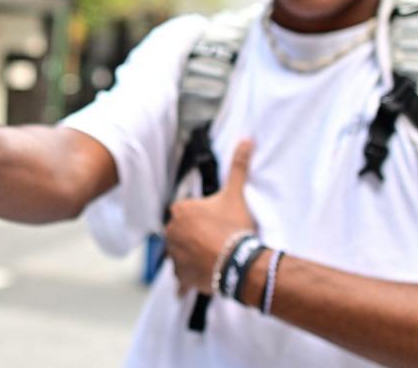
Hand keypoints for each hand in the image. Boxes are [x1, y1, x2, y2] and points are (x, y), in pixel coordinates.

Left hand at [164, 139, 255, 295]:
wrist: (238, 262)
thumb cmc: (234, 227)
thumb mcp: (236, 194)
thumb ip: (238, 167)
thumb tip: (247, 140)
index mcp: (179, 210)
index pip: (188, 212)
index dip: (204, 217)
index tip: (217, 223)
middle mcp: (170, 232)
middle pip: (183, 232)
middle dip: (196, 236)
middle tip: (218, 239)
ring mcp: (174, 255)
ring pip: (182, 253)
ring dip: (193, 255)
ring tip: (215, 256)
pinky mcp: (180, 276)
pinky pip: (183, 276)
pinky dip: (191, 277)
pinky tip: (206, 274)